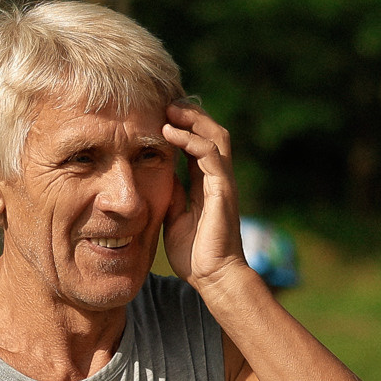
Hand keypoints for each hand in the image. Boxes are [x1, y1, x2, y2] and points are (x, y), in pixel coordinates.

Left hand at [161, 104, 250, 292]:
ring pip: (215, 137)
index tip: (160, 113)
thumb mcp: (174, 217)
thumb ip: (171, 194)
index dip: (184, 126)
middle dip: (191, 114)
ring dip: (192, 119)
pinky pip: (211, 155)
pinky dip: (191, 140)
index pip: (199, 144)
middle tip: (166, 102)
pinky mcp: (223, 190)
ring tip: (169, 109)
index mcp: (207, 184)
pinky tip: (170, 132)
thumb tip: (157, 175)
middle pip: (212, 132)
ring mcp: (223, 183)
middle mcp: (218, 178)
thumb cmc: (195, 254)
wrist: (212, 278)